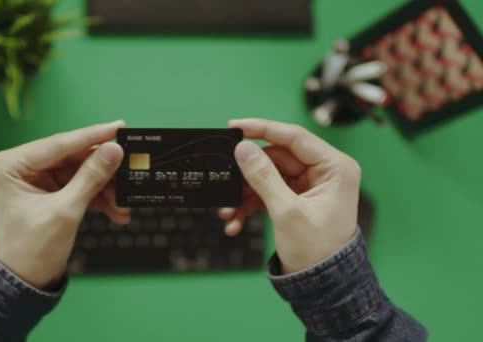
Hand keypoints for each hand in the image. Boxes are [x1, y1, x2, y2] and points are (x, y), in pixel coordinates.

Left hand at [0, 121, 128, 287]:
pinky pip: (79, 186)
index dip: (92, 137)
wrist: (24, 284)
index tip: (121, 127)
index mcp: (11, 165)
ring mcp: (36, 179)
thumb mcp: (65, 211)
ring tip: (124, 204)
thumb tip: (114, 150)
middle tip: (131, 167)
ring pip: (80, 173)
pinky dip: (98, 198)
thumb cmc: (32, 250)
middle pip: (72, 157)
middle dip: (102, 170)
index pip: (59, 144)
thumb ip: (90, 178)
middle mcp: (21, 166)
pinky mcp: (49, 192)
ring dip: (104, 188)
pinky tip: (117, 211)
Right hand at [218, 119, 360, 273]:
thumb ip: (263, 177)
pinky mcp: (296, 199)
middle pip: (276, 158)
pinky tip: (235, 221)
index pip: (294, 137)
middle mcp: (324, 172)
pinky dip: (250, 205)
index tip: (234, 126)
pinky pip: (267, 193)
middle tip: (224, 180)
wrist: (323, 286)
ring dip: (245, 194)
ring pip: (267, 176)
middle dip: (247, 174)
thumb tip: (242, 149)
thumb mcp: (287, 212)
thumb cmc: (317, 251)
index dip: (262, 129)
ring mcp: (309, 186)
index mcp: (334, 167)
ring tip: (227, 211)